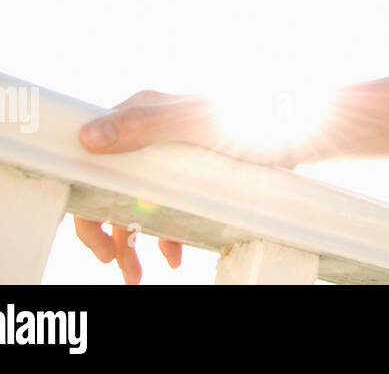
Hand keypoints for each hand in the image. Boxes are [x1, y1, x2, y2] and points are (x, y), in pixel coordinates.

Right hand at [74, 89, 302, 283]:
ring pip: (139, 202)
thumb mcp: (193, 124)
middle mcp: (152, 131)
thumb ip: (144, 127)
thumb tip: (90, 137)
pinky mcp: (196, 168)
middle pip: (112, 187)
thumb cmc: (249, 117)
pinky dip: (166, 232)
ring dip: (134, 240)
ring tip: (137, 274)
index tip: (91, 237)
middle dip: (109, 231)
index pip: (90, 160)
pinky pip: (169, 205)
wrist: (304, 127)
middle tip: (114, 264)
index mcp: (141, 114)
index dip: (85, 201)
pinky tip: (176, 254)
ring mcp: (173, 152)